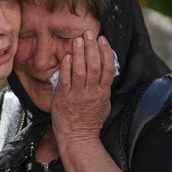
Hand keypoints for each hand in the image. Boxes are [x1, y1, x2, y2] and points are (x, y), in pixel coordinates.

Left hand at [52, 32, 115, 146]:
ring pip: (80, 70)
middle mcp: (91, 93)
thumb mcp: (104, 104)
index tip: (102, 40)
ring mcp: (77, 96)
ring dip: (79, 53)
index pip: (108, 68)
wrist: (77, 138)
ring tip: (78, 40)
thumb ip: (104, 88)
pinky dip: (67, 67)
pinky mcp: (63, 99)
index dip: (106, 52)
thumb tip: (106, 72)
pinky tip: (68, 56)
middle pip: (94, 65)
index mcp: (103, 93)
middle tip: (89, 33)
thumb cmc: (90, 122)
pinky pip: (65, 80)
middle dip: (91, 47)